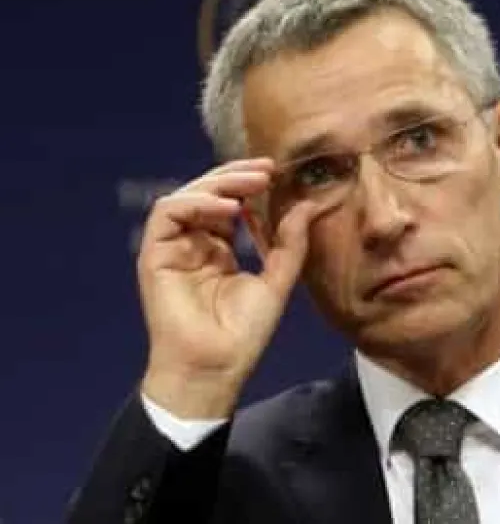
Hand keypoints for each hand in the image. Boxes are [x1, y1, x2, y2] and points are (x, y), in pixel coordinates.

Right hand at [137, 158, 314, 418]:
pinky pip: (168, 213)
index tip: (278, 173)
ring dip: (219, 184)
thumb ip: (290, 243)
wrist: (216, 367)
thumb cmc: (243, 334)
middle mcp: (194, 244)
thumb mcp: (277, 281)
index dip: (250, 185)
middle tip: (267, 169)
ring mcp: (173, 248)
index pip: (230, 203)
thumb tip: (309, 205)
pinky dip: (197, 203)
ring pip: (187, 196)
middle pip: (209, 194)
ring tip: (252, 184)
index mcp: (218, 249)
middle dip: (237, 176)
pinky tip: (228, 209)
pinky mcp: (155, 255)